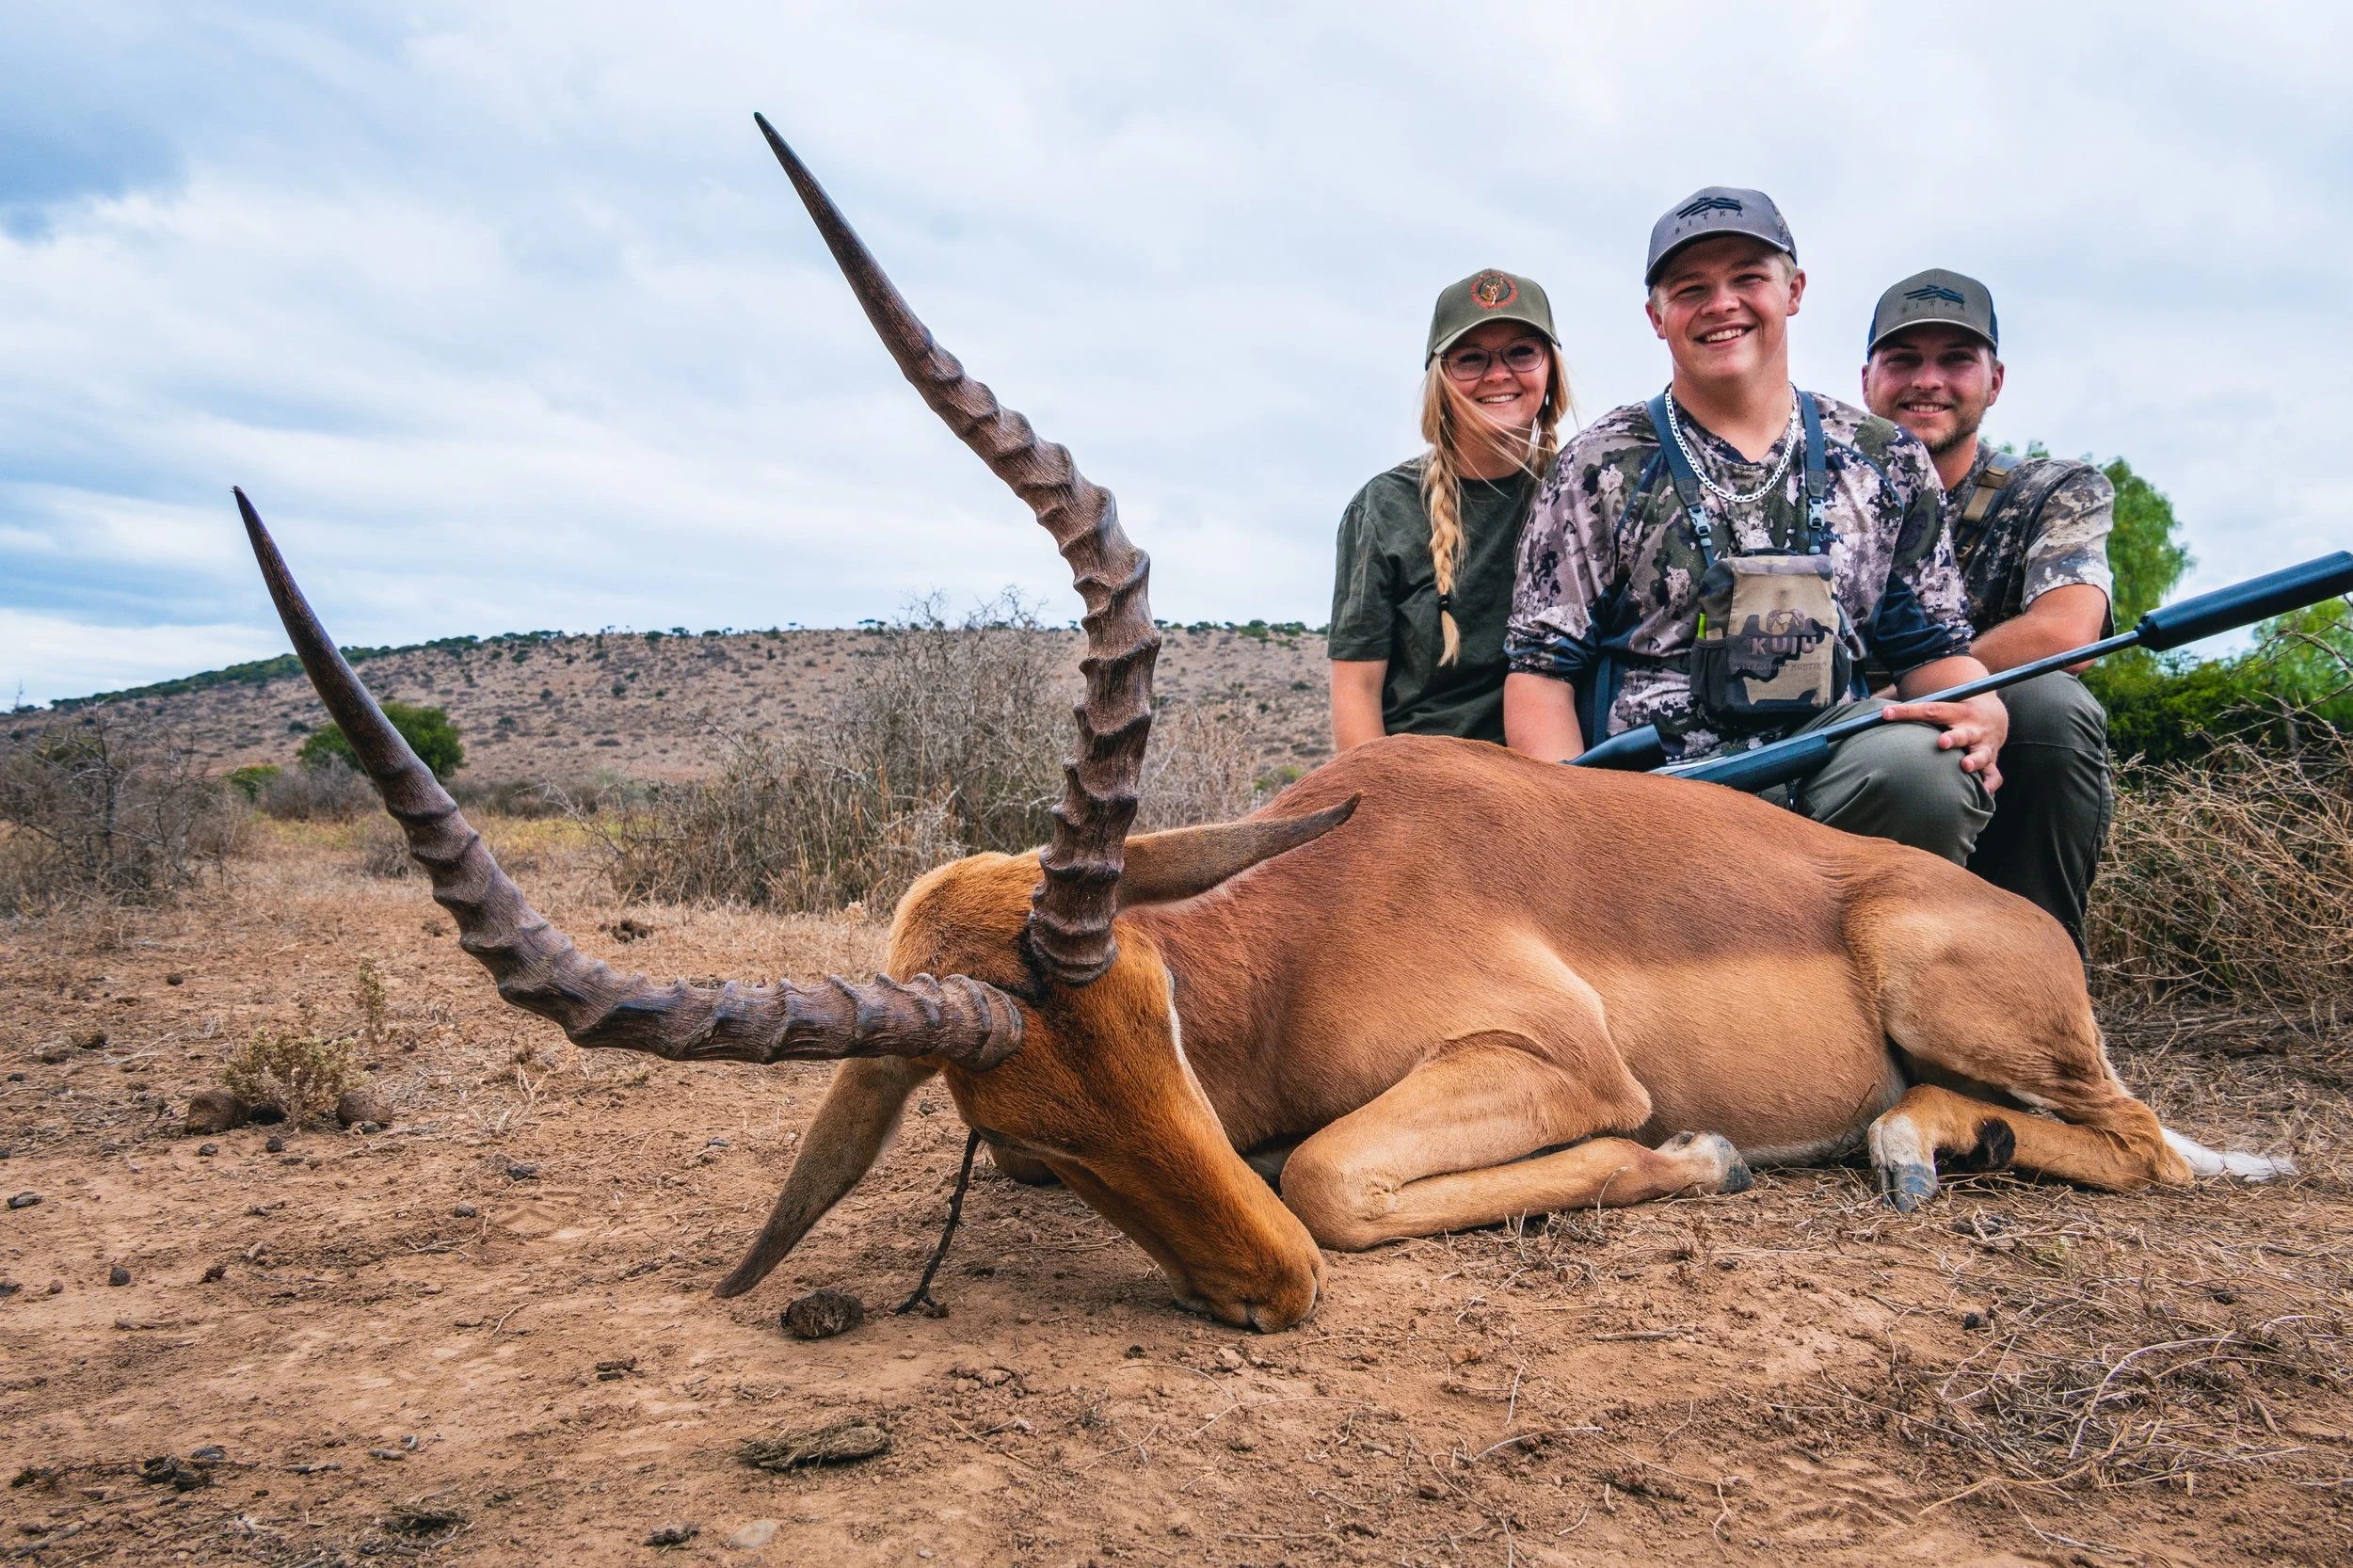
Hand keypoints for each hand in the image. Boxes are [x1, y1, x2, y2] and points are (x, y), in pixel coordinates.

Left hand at [1878, 691, 2006, 793]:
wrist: (1993, 717)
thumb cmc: (1953, 716)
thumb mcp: (1940, 708)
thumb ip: (1913, 712)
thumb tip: (1874, 713)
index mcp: (1954, 712)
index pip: (1929, 710)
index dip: (1906, 712)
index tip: (1885, 714)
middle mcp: (1971, 728)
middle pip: (1963, 732)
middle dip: (1954, 737)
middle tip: (1942, 743)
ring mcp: (1983, 745)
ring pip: (1982, 753)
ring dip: (1975, 760)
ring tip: (1966, 766)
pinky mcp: (1992, 761)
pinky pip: (1995, 775)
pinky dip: (1990, 783)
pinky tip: (1984, 792)